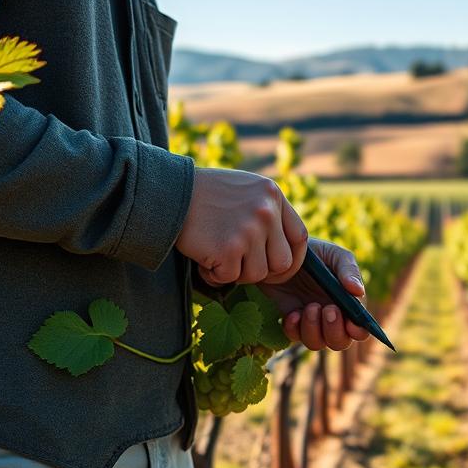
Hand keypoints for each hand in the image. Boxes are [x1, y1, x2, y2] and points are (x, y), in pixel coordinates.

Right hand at [176, 168, 307, 285]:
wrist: (167, 190)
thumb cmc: (206, 195)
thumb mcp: (246, 190)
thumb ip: (269, 213)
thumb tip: (287, 249)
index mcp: (272, 195)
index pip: (300, 238)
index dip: (293, 259)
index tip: (277, 267)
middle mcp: (265, 211)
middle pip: (283, 263)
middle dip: (263, 271)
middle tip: (241, 266)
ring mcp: (248, 230)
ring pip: (257, 275)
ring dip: (236, 272)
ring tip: (217, 256)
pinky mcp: (228, 248)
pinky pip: (229, 278)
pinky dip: (214, 275)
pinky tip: (203, 258)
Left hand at [259, 238, 370, 350]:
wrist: (279, 251)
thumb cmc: (313, 252)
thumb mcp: (333, 255)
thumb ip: (349, 270)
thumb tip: (359, 292)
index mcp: (348, 304)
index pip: (360, 328)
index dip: (358, 331)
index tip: (351, 324)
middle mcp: (332, 318)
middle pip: (340, 342)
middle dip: (335, 331)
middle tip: (328, 309)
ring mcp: (311, 322)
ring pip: (317, 343)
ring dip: (314, 329)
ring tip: (310, 307)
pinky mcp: (291, 322)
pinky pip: (294, 337)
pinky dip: (294, 328)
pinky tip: (293, 313)